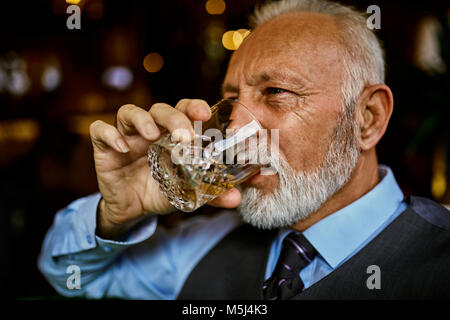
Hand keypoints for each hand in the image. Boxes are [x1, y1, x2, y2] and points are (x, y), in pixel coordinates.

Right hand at [89, 99, 240, 237]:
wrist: (134, 209)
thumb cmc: (162, 190)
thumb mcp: (187, 192)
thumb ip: (212, 194)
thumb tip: (236, 198)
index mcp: (172, 135)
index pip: (183, 109)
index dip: (193, 106)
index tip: (204, 114)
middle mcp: (151, 130)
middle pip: (159, 109)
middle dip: (173, 117)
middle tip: (184, 136)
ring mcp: (127, 136)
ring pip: (129, 112)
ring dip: (142, 120)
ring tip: (153, 135)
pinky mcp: (105, 147)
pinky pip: (100, 130)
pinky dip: (109, 135)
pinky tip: (122, 148)